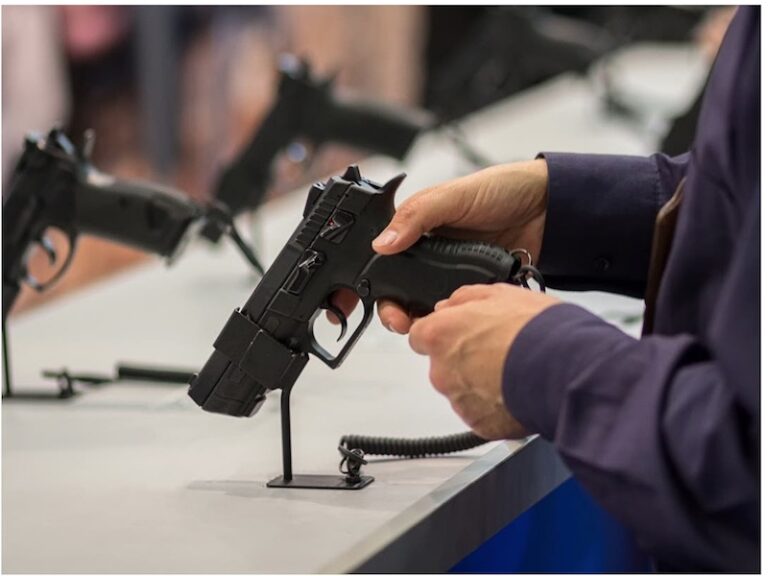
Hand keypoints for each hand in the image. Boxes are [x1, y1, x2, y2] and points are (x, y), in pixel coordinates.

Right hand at [329, 160, 548, 329]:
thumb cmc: (501, 189)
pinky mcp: (474, 288)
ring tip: (422, 325)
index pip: (382, 260)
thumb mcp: (453, 196)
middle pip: (399, 290)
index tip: (364, 301)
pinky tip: (451, 322)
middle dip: (393, 310)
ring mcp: (452, 273)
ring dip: (420, 318)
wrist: (548, 207)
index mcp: (417, 229)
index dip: (369, 281)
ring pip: (425, 305)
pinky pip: (456, 310)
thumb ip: (417, 216)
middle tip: (399, 321)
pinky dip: (450, 319)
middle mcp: (430, 254)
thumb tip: (383, 242)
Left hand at [409, 283, 558, 439]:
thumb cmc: (536, 330)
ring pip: (462, 390)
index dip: (442, 333)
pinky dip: (495, 406)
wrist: (566, 369)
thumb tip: (451, 305)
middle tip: (498, 351)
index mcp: (440, 335)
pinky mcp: (479, 424)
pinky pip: (480, 413)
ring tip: (513, 372)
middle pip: (442, 365)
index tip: (458, 333)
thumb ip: (465, 299)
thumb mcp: (500, 294)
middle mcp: (442, 370)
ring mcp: (459, 400)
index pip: (420, 335)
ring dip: (480, 383)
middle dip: (464, 360)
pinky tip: (517, 391)